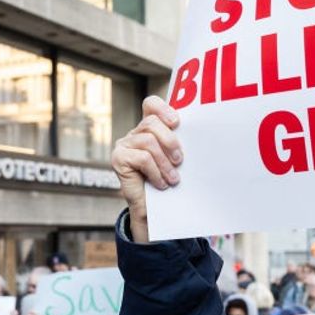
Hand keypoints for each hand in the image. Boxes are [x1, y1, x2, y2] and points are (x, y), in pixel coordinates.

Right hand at [111, 96, 181, 243]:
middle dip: (170, 141)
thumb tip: (196, 132)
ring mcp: (123, 145)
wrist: (152, 210)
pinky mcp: (118, 158)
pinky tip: (161, 184)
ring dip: (165, 163)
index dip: (162, 108)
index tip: (177, 122)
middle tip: (180, 160)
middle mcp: (133, 134)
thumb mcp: (173, 159)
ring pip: (149, 142)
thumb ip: (176, 143)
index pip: (150, 105)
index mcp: (148, 129)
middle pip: (152, 123)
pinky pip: (143, 158)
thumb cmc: (166, 181)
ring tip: (173, 178)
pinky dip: (156, 173)